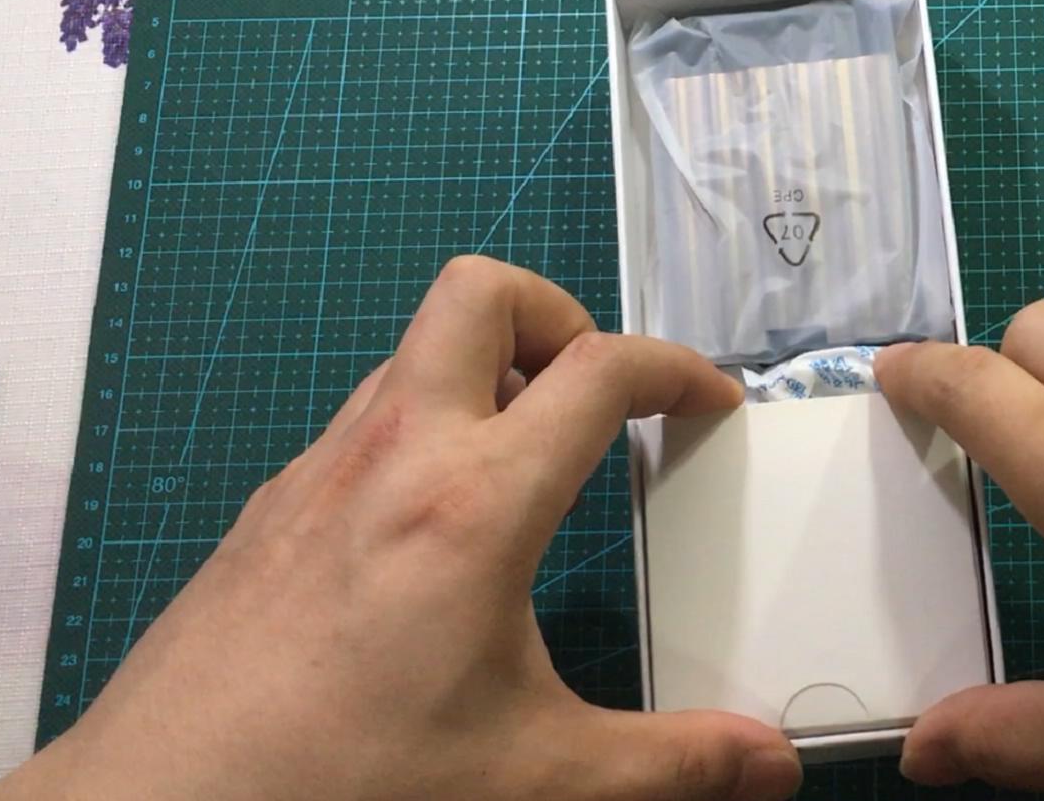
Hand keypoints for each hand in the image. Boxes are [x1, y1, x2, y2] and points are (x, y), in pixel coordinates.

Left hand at [0, 258, 801, 800]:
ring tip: (531, 463)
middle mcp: (393, 454)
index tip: (708, 405)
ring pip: (414, 350)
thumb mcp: (536, 777)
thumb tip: (773, 766)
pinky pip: (364, 419)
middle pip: (481, 292)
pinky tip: (436, 534)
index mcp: (476, 501)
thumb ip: (672, 763)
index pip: (600, 370)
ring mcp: (319, 471)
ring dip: (487, 372)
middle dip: (559, 314)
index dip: (677, 369)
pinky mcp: (270, 508)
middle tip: (596, 399)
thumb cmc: (348, 781)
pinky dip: (423, 430)